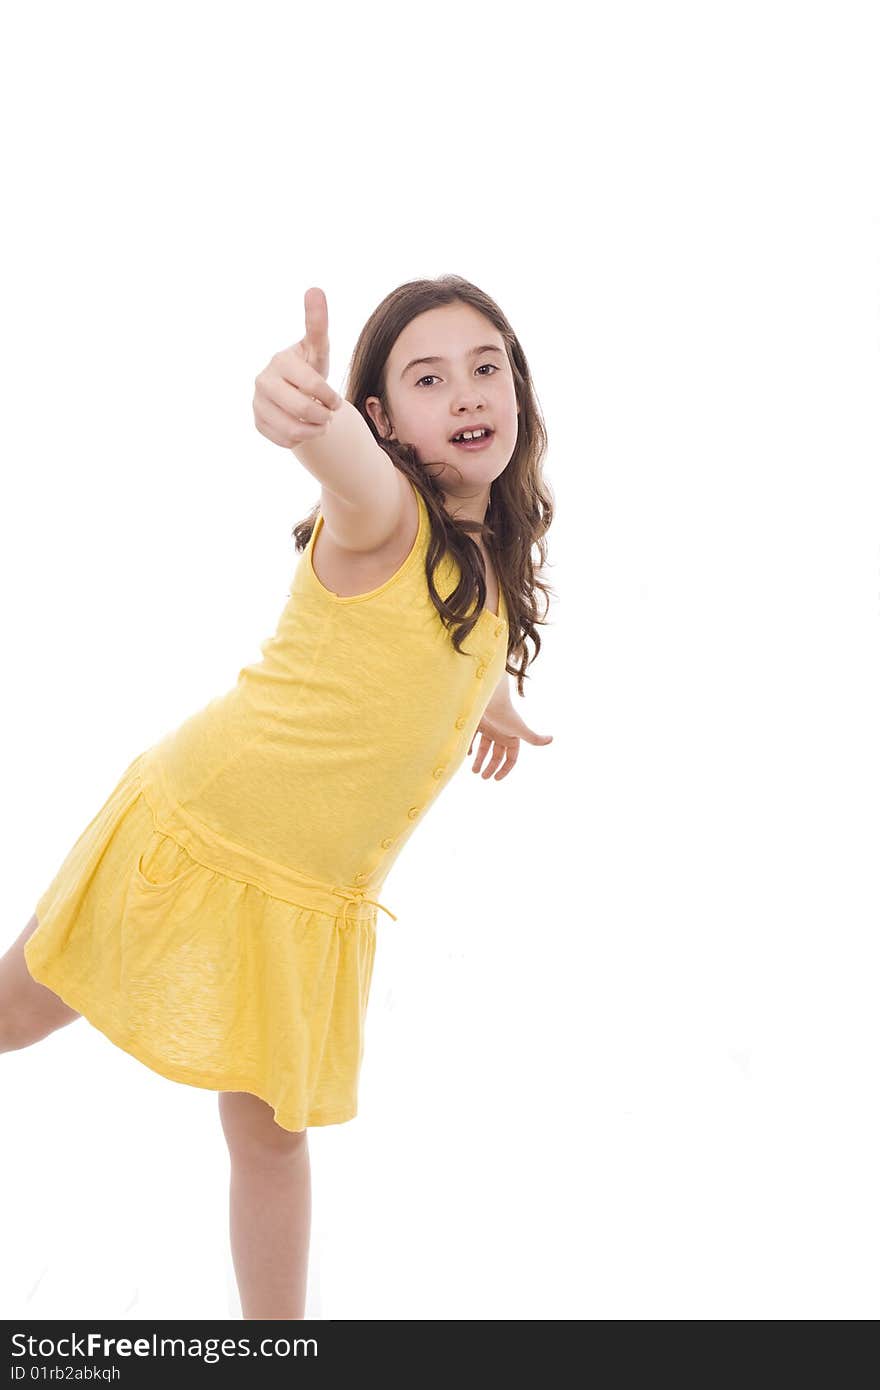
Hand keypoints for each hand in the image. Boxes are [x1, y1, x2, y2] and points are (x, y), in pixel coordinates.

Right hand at [253, 287, 344, 448]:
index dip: (329, 397)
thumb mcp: (317, 348)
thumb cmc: (309, 367)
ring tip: (320, 424)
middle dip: (324, 416)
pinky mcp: (257, 422)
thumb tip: (315, 288)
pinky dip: (301, 439)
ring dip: (315, 430)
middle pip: (304, 409)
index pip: (313, 384)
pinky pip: (285, 440)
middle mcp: (263, 380)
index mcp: (280, 361)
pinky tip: (304, 428)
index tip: (336, 402)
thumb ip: (317, 323)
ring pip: (293, 429)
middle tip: (329, 414)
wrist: (293, 392)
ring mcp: (257, 402)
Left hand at [468, 704, 553, 780]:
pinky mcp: (477, 723)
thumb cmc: (505, 713)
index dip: (505, 769)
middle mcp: (500, 734)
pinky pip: (472, 738)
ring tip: (474, 771)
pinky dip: (469, 747)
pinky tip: (467, 754)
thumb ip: (534, 738)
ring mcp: (489, 729)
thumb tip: (552, 739)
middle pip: (496, 755)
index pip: (511, 758)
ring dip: (479, 760)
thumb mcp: (519, 729)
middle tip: (483, 777)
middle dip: (490, 767)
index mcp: (512, 737)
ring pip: (483, 748)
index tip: (496, 779)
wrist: (489, 696)